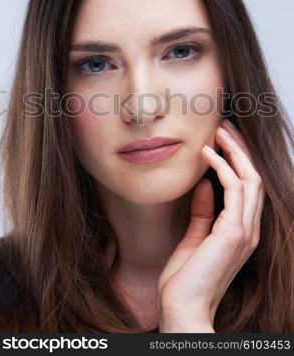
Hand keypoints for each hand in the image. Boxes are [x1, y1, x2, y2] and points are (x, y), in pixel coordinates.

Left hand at [157, 118, 264, 331]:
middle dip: (239, 149)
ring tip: (217, 132)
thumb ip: (203, 212)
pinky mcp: (234, 233)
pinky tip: (206, 154)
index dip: (238, 161)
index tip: (221, 140)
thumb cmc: (185, 280)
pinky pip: (234, 189)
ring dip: (234, 152)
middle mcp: (249, 230)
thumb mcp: (194, 238)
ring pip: (250, 179)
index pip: (247, 188)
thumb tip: (205, 184)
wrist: (182, 309)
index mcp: (241, 232)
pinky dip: (222, 167)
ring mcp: (245, 232)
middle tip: (223, 127)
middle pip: (253, 178)